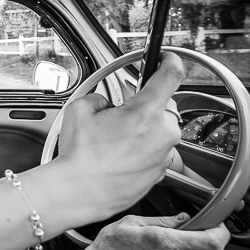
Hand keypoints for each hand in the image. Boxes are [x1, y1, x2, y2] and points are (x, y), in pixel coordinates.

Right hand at [56, 52, 184, 212]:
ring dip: (144, 130)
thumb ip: (99, 98)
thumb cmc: (81, 157)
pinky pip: (157, 152)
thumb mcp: (79, 110)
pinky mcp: (161, 173)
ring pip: (161, 131)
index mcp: (145, 112)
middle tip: (121, 115)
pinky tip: (120, 156)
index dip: (171, 61)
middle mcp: (162, 133)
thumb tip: (105, 103)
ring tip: (116, 141)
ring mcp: (164, 154)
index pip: (170, 75)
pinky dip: (143, 150)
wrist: (80, 192)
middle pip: (164, 107)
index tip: (169, 58)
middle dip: (145, 107)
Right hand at [83, 214, 229, 249]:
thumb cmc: (112, 248)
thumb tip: (184, 218)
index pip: (213, 241)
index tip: (215, 223)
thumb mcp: (133, 222)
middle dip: (204, 238)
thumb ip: (164, 220)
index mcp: (167, 243)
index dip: (220, 230)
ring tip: (166, 246)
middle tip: (187, 231)